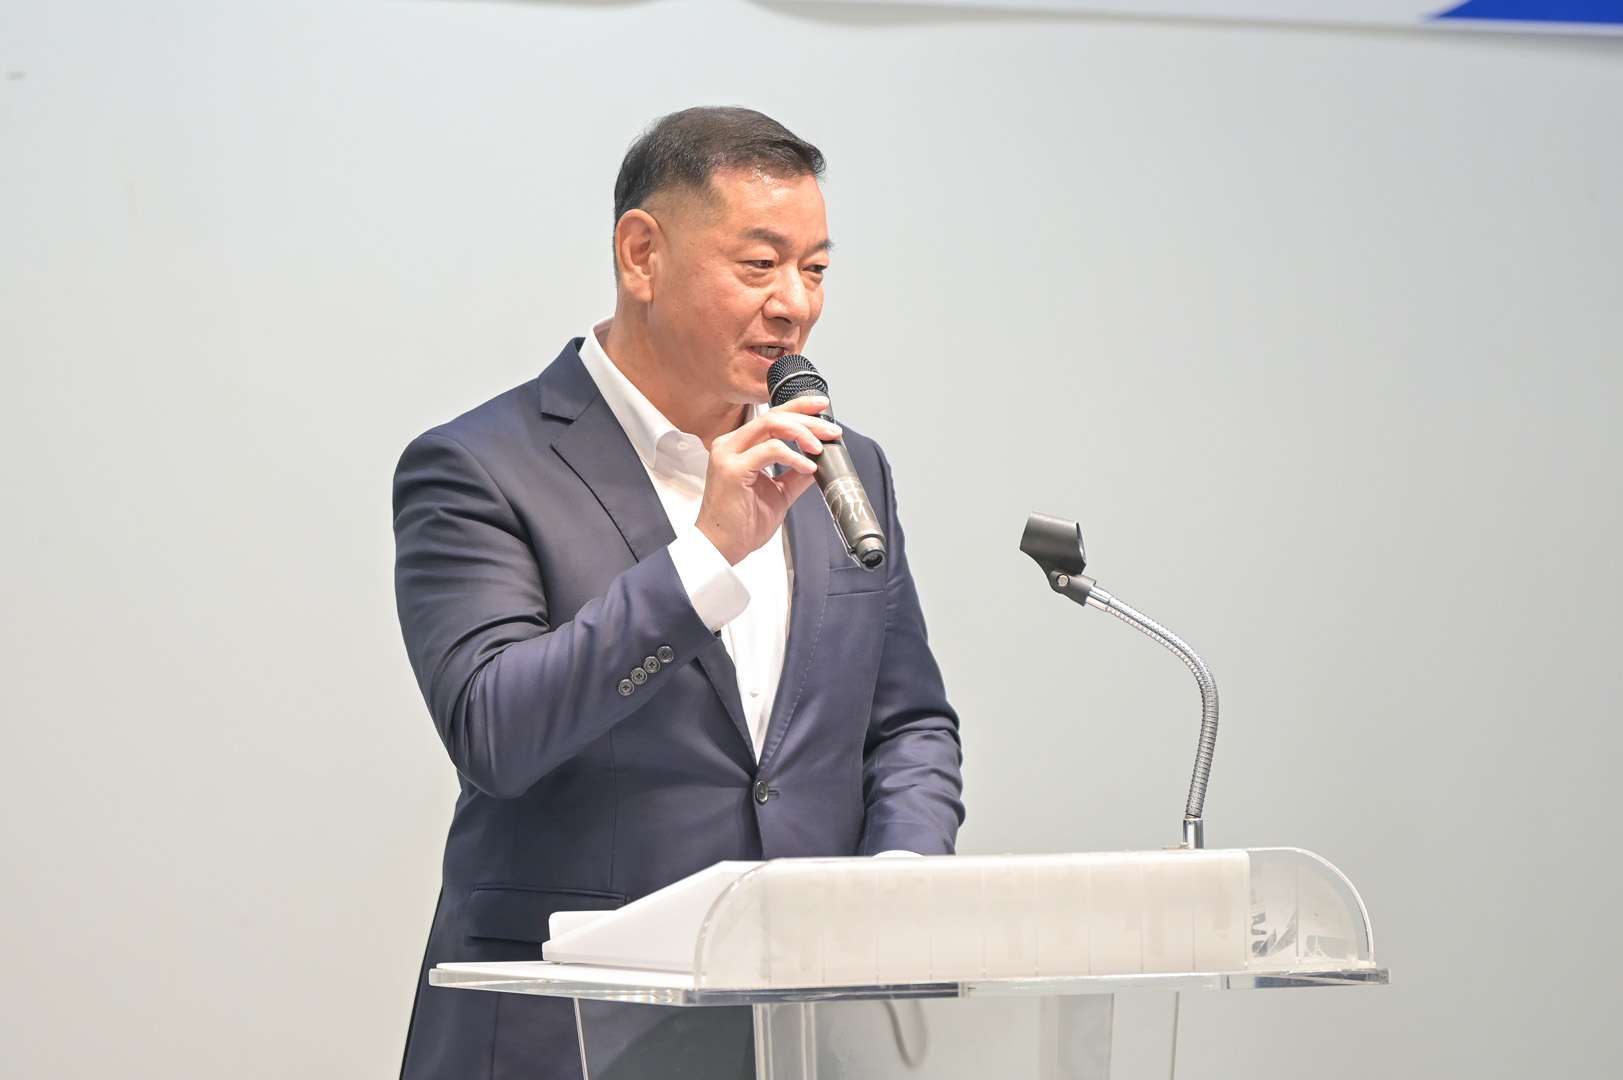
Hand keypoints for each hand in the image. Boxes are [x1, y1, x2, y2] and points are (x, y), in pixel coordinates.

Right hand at [696, 397, 840, 564]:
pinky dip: (793, 456)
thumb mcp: (778, 492)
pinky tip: (808, 467)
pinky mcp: (732, 469)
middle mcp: (730, 445)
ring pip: (771, 425)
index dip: (798, 408)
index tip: (821, 408)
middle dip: (807, 420)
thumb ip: (796, 474)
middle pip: (774, 416)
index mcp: (738, 446)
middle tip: (831, 430)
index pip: (771, 417)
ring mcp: (728, 454)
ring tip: (820, 447)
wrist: (723, 546)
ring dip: (803, 433)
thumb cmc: (742, 522)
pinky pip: (769, 450)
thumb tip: (819, 461)